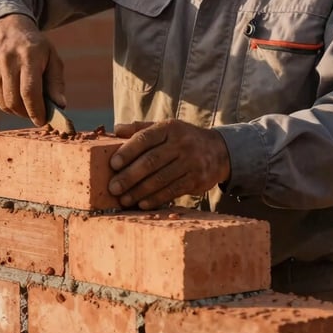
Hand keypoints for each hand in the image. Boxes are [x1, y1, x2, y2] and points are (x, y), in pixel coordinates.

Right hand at [0, 14, 65, 125]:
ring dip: (15, 109)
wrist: (9, 30)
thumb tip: (60, 105)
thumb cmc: (36, 49)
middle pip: (13, 101)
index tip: (41, 121)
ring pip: (2, 103)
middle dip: (25, 113)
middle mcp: (6, 59)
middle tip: (34, 113)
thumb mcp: (52, 58)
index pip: (29, 91)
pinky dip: (2, 102)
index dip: (35, 110)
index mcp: (28, 56)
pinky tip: (11, 91)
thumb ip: (56, 82)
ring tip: (24, 102)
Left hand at [108, 120, 230, 208]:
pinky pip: (172, 191)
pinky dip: (155, 199)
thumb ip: (141, 128)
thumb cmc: (182, 139)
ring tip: (123, 199)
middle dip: (129, 176)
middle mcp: (182, 143)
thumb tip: (116, 129)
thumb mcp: (166, 129)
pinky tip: (142, 204)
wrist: (219, 151)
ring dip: (139, 191)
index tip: (113, 164)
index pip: (145, 138)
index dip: (128, 152)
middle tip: (113, 188)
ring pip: (160, 179)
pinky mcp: (197, 179)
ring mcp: (191, 162)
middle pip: (151, 161)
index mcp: (170, 128)